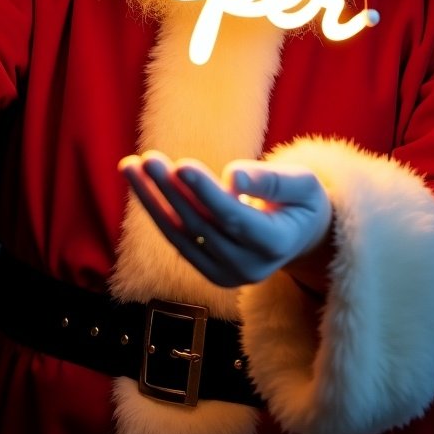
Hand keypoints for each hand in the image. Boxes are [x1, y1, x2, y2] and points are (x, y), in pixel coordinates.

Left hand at [118, 150, 331, 287]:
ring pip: (180, 235)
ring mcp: (227, 274)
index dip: (206, 192)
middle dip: (171, 191)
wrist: (301, 237)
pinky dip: (157, 210)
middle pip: (201, 225)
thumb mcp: (302, 184)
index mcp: (276, 244)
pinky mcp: (209, 270)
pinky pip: (177, 239)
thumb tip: (233, 176)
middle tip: (148, 158)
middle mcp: (249, 266)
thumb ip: (269, 181)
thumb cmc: (303, 201)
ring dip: (152, 200)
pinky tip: (140, 183)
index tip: (181, 165)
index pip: (233, 217)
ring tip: (130, 166)